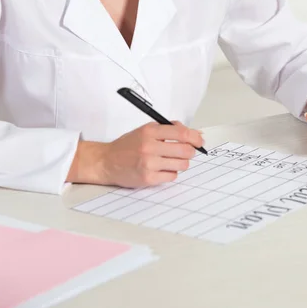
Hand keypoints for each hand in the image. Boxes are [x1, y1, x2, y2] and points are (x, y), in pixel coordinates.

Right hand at [67, 121, 202, 187]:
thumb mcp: (146, 130)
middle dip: (190, 152)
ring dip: (180, 163)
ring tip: (170, 161)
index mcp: (150, 131)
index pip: (182, 133)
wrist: (106, 162)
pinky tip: (161, 169)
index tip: (200, 141)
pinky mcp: (148, 178)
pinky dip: (171, 173)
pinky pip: (172, 176)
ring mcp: (149, 163)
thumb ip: (169, 129)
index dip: (195, 137)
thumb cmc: (127, 146)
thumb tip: (194, 133)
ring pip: (182, 164)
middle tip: (185, 152)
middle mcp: (149, 146)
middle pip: (185, 150)